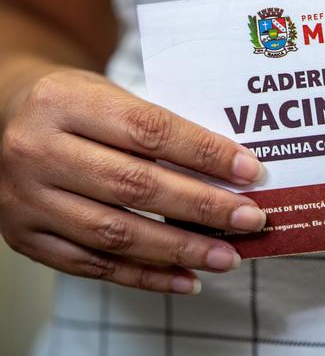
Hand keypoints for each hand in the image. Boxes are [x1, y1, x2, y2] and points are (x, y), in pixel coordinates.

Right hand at [0, 69, 265, 293]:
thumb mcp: (110, 96)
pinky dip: (145, 277)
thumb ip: (160, 130)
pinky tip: (185, 278)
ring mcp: (26, 200)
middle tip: (250, 218)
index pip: (148, 130)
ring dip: (180, 250)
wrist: (7, 119)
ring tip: (227, 256)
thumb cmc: (75, 106)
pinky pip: (93, 266)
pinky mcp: (26, 238)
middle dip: (202, 206)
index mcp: (64, 102)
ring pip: (116, 233)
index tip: (250, 170)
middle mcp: (38, 152)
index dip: (204, 153)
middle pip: (134, 186)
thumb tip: (228, 172)